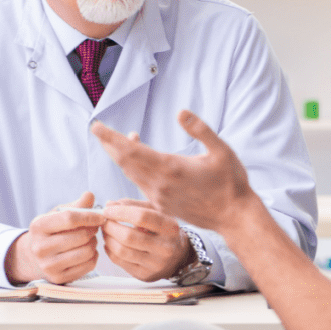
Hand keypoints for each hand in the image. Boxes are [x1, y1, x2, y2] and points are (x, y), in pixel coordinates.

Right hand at [5, 191, 103, 284]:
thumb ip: (76, 205)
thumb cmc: (51, 231)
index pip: (69, 218)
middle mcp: (40, 247)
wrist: (34, 257)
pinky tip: (88, 252)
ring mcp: (48, 265)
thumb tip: (89, 195)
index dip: (90, 216)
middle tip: (94, 228)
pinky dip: (93, 257)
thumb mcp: (57, 215)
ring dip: (94, 244)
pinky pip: (88, 266)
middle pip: (80, 236)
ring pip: (86, 252)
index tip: (101, 216)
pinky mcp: (58, 278)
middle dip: (93, 230)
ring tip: (90, 239)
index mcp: (38, 226)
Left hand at [90, 111, 257, 234]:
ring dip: (120, 157)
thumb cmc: (231, 182)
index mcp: (171, 168)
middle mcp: (160, 184)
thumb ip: (201, 130)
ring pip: (130, 174)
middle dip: (109, 145)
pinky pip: (139, 185)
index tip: (96, 126)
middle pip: (125, 162)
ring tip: (114, 141)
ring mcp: (159, 197)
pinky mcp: (162, 206)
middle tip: (97, 130)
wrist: (234, 217)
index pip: (131, 150)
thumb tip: (181, 112)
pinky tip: (135, 162)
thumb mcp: (221, 151)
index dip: (111, 138)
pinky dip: (132, 170)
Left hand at [99, 199, 192, 281]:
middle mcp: (165, 248)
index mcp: (170, 228)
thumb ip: (133, 206)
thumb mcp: (155, 213)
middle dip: (110, 226)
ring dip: (108, 238)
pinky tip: (110, 243)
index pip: (141, 217)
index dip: (120, 212)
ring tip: (105, 231)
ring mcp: (155, 264)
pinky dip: (110, 250)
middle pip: (129, 236)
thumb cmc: (163, 230)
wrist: (178, 256)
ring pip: (122, 251)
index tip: (108, 209)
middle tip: (103, 221)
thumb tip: (110, 205)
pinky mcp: (145, 275)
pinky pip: (120, 262)